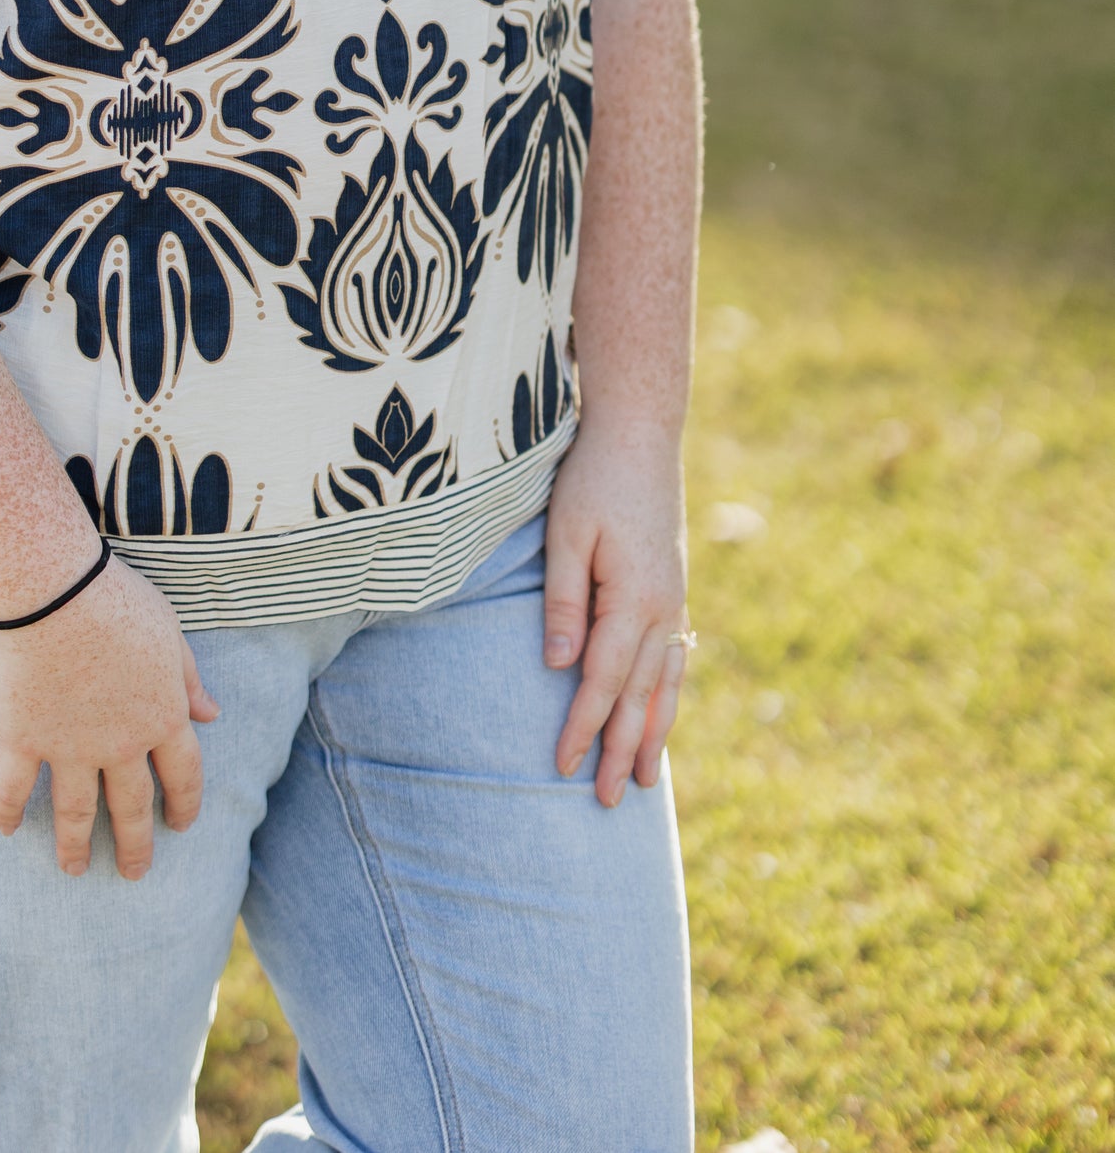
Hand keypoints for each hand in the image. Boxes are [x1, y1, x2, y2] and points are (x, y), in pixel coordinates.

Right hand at [0, 554, 218, 879]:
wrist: (52, 587)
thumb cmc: (115, 598)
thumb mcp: (169, 632)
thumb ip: (188, 679)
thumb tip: (212, 714)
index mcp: (163, 716)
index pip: (183, 775)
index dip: (184, 805)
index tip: (180, 826)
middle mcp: (121, 743)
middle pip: (132, 807)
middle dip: (135, 845)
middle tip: (134, 873)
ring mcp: (70, 747)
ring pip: (76, 813)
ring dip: (75, 847)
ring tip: (75, 871)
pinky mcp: (23, 738)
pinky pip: (14, 787)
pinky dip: (7, 811)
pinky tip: (5, 831)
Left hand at [543, 421, 689, 807]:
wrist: (641, 433)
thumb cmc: (593, 478)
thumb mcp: (566, 532)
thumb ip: (564, 600)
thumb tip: (561, 667)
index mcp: (633, 599)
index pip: (602, 681)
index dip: (582, 727)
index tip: (561, 767)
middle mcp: (662, 609)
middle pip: (640, 696)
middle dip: (623, 751)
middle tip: (609, 803)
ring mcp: (674, 600)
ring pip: (665, 684)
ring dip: (653, 734)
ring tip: (646, 782)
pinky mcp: (674, 589)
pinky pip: (675, 658)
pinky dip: (668, 695)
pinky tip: (661, 714)